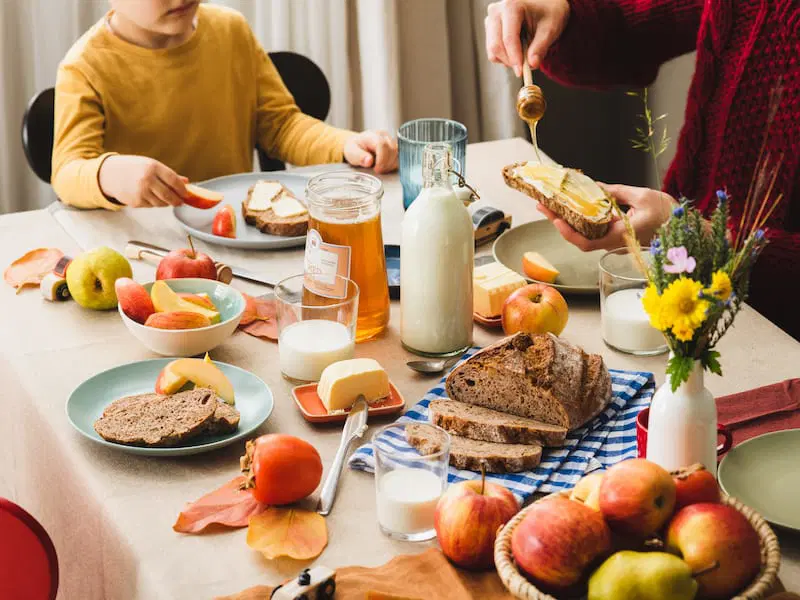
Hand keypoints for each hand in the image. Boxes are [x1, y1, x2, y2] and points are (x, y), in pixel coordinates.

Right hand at [98, 155, 187, 207]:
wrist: (110, 174)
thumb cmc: (133, 168)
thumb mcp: (151, 165)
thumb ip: (169, 174)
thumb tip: (186, 182)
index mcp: (153, 167)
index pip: (174, 181)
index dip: (183, 189)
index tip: (187, 193)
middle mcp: (147, 179)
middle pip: (169, 195)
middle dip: (177, 200)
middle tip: (180, 202)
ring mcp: (141, 192)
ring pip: (161, 203)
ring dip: (166, 202)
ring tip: (163, 197)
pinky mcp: (136, 202)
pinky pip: (151, 206)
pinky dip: (154, 203)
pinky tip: (149, 196)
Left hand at [343, 130, 397, 173]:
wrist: (358, 144)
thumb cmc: (354, 148)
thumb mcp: (351, 152)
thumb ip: (359, 156)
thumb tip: (369, 161)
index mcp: (372, 135)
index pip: (382, 145)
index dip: (382, 159)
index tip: (377, 169)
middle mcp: (384, 136)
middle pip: (392, 150)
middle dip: (386, 164)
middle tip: (378, 170)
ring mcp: (391, 141)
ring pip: (398, 154)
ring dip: (391, 165)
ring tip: (381, 169)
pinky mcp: (395, 147)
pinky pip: (400, 157)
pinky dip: (394, 164)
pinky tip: (386, 167)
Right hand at [485, 0, 569, 75]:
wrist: (545, 7)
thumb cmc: (549, 14)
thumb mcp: (550, 29)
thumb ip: (540, 47)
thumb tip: (532, 65)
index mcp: (511, 6)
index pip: (508, 38)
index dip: (514, 58)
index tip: (521, 72)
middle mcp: (496, 12)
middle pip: (496, 46)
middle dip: (510, 61)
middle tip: (525, 67)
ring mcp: (490, 20)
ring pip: (492, 51)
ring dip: (508, 60)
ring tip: (525, 53)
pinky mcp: (490, 30)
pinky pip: (493, 52)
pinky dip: (505, 57)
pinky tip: (517, 49)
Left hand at [536, 184, 676, 251]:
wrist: (687, 229)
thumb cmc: (669, 214)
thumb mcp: (642, 196)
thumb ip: (615, 192)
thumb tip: (593, 186)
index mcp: (620, 236)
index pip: (586, 242)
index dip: (567, 232)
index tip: (554, 218)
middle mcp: (614, 243)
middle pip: (580, 238)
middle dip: (559, 222)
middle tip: (542, 205)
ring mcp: (615, 241)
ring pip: (585, 236)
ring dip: (567, 221)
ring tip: (550, 205)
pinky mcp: (617, 237)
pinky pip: (594, 231)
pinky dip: (581, 220)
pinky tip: (572, 207)